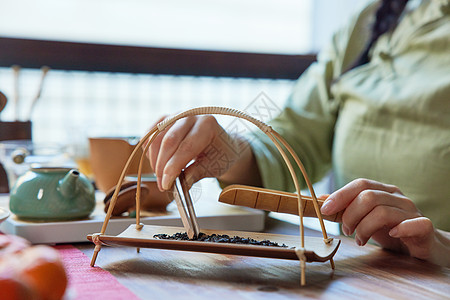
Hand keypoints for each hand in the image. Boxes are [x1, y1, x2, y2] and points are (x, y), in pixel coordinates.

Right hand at [147, 115, 252, 190]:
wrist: (222, 143)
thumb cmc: (221, 154)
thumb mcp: (214, 166)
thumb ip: (197, 173)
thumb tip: (180, 184)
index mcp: (207, 125)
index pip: (186, 147)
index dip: (173, 167)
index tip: (166, 184)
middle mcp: (190, 116)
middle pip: (169, 141)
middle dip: (162, 166)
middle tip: (162, 185)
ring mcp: (176, 115)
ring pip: (156, 137)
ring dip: (155, 160)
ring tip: (160, 176)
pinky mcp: (165, 119)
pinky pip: (150, 134)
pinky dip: (150, 150)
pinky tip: (157, 163)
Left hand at [320, 178, 449, 265]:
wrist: (423, 245)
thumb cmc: (390, 230)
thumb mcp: (364, 218)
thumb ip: (344, 209)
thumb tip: (320, 199)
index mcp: (383, 191)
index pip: (360, 184)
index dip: (340, 195)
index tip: (325, 209)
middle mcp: (398, 197)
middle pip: (368, 197)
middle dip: (350, 215)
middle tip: (346, 230)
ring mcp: (412, 212)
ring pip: (383, 212)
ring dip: (364, 228)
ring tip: (360, 239)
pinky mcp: (425, 228)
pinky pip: (414, 224)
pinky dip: (399, 229)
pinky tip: (390, 236)